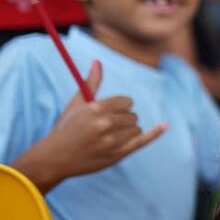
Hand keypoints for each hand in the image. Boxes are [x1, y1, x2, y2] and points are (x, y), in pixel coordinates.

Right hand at [37, 60, 166, 179]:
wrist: (54, 158)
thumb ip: (91, 82)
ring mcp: (112, 141)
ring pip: (137, 128)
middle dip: (123, 120)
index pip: (127, 102)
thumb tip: (97, 61)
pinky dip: (155, 133)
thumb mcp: (77, 104)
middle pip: (132, 116)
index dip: (121, 107)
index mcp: (96, 109)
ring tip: (108, 137)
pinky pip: (142, 141)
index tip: (111, 112)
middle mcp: (105, 124)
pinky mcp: (117, 155)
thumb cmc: (66, 128)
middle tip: (105, 128)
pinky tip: (165, 125)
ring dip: (127, 131)